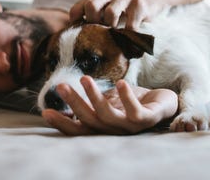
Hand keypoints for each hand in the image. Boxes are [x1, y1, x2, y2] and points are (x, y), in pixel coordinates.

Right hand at [41, 76, 177, 134]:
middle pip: (90, 120)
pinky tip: (119, 83)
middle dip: (74, 103)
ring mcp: (130, 126)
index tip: (46, 112)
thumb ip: (92, 101)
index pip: (79, 128)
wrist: (163, 102)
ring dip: (95, 97)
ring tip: (84, 78)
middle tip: (61, 86)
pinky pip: (135, 111)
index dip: (63, 122)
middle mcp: (114, 130)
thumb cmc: (132, 101)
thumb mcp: (108, 100)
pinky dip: (126, 97)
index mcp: (103, 127)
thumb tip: (65, 96)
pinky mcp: (147, 119)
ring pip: (108, 115)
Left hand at [69, 0, 162, 29]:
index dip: (77, 24)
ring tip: (115, 35)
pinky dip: (128, 35)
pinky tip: (129, 38)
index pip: (77, 9)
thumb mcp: (106, 9)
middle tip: (100, 33)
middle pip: (91, 6)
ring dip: (112, 28)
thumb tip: (77, 36)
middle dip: (94, 23)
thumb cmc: (124, 10)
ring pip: (110, 13)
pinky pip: (130, 25)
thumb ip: (93, 17)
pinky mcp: (139, 5)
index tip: (82, 34)